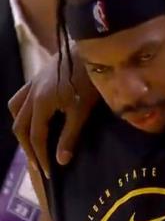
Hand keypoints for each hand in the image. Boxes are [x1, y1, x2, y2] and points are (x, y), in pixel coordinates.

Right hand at [9, 50, 97, 177]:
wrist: (91, 48)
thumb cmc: (89, 79)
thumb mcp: (82, 109)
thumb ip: (70, 134)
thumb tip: (60, 160)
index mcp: (40, 104)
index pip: (36, 136)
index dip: (41, 156)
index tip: (49, 173)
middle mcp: (31, 94)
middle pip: (20, 126)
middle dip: (28, 147)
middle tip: (38, 163)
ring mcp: (33, 83)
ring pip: (16, 109)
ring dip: (22, 128)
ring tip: (33, 141)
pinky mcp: (40, 75)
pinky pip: (21, 97)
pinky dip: (23, 111)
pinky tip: (36, 115)